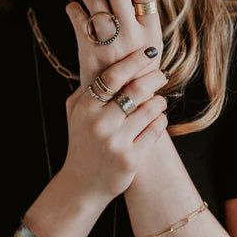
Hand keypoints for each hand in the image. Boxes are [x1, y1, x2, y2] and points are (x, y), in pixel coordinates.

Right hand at [62, 47, 167, 200]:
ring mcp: (115, 143)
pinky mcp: (131, 159)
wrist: (83, 184)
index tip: (150, 52)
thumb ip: (87, 88)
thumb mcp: (75, 114)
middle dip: (154, 78)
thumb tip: (112, 62)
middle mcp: (99, 124)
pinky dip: (161, 120)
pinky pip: (156, 130)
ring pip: (150, 109)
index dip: (135, 60)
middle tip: (162, 75)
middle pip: (136, 90)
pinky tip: (158, 119)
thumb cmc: (82, 142)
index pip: (114, 76)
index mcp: (85, 108)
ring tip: (158, 101)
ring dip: (159, 101)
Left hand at [65, 0, 163, 90]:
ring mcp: (112, 45)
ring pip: (95, 2)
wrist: (119, 106)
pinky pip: (78, 20)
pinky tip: (71, 6)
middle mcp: (134, 36)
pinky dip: (72, 8)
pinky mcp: (91, 53)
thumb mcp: (147, 49)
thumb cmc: (133, 75)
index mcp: (152, 33)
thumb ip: (140, 22)